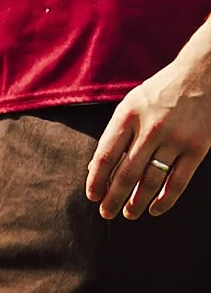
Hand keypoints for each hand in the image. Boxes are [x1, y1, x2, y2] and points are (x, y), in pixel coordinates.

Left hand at [88, 37, 210, 219]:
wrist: (200, 77)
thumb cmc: (158, 93)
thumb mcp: (130, 105)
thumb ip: (116, 133)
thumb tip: (97, 168)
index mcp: (127, 115)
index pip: (106, 154)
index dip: (96, 179)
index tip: (92, 196)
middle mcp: (150, 128)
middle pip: (126, 172)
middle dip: (113, 197)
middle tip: (106, 214)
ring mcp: (175, 139)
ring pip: (152, 180)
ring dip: (137, 201)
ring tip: (128, 214)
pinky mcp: (198, 148)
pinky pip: (179, 181)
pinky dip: (166, 199)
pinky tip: (154, 209)